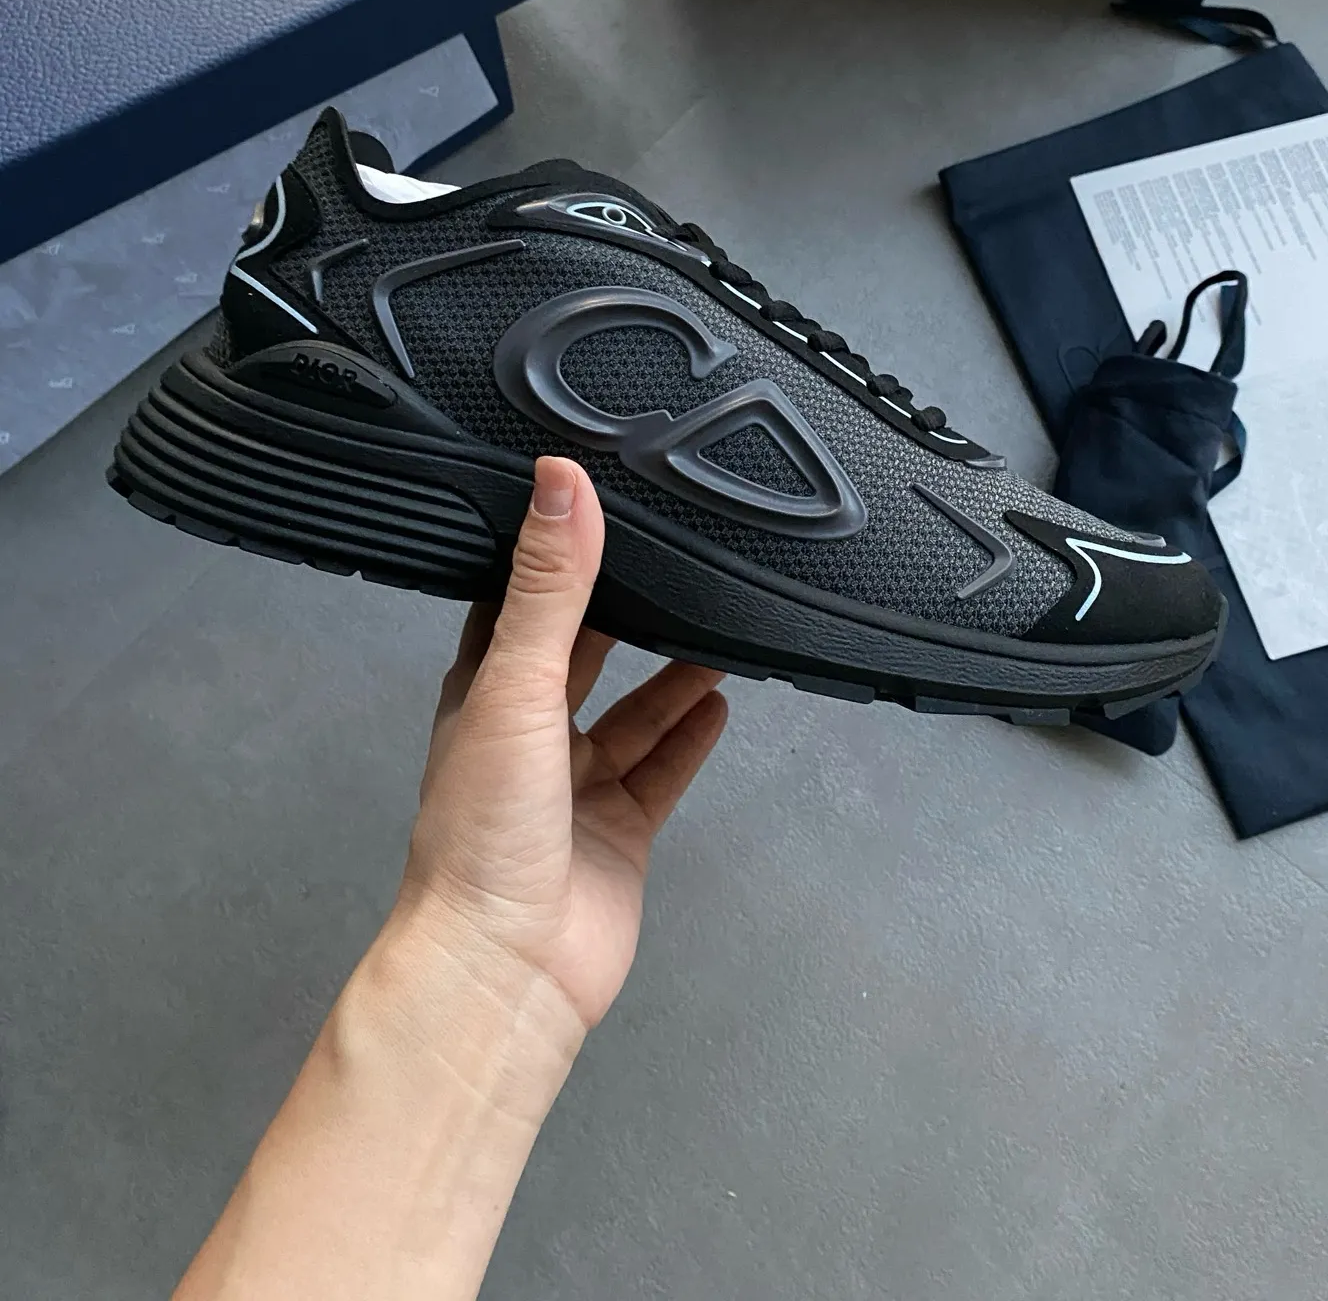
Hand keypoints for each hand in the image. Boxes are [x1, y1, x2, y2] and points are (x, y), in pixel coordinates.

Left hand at [396, 455, 729, 1032]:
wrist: (506, 970)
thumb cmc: (487, 825)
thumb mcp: (515, 688)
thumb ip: (549, 586)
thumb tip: (562, 477)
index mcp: (482, 693)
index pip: (515, 602)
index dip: (548, 552)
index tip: (592, 495)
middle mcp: (528, 732)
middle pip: (583, 651)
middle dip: (624, 605)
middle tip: (680, 546)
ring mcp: (578, 785)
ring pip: (634, 709)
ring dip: (672, 666)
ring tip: (724, 613)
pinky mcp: (623, 831)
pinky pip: (665, 768)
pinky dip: (692, 734)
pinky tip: (724, 695)